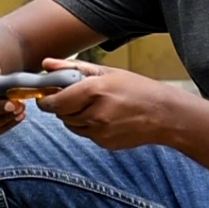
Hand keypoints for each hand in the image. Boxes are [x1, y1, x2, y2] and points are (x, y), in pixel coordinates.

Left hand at [35, 58, 175, 149]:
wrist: (163, 114)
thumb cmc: (136, 88)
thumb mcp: (105, 72)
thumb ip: (72, 68)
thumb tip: (46, 64)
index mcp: (95, 90)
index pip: (56, 101)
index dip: (46, 99)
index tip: (45, 95)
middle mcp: (95, 113)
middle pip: (61, 114)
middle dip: (61, 105)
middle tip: (72, 96)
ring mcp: (100, 131)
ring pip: (71, 125)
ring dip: (73, 115)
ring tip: (92, 104)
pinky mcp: (104, 143)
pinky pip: (85, 133)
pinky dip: (87, 125)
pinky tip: (104, 116)